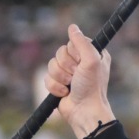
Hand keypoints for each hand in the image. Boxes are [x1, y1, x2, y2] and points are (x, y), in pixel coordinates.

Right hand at [44, 24, 113, 138]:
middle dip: (66, 66)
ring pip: (51, 64)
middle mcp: (81, 62)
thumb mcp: (91, 61)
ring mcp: (69, 74)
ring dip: (60, 77)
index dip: (74, 53)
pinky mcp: (58, 84)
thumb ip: (81, 42)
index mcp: (92, 54)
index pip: (73, 42)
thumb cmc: (91, 87)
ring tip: (70, 86)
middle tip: (76, 76)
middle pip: (60, 52)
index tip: (81, 63)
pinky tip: (65, 93)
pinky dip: (55, 87)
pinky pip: (47, 78)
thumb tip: (72, 27)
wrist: (84, 111)